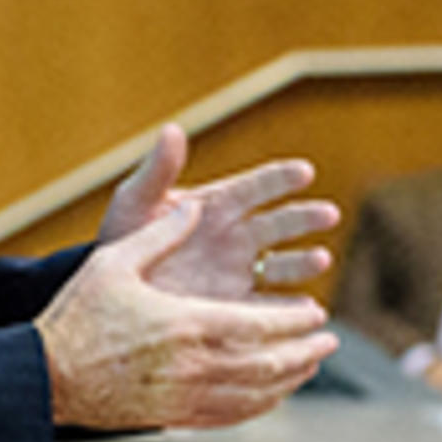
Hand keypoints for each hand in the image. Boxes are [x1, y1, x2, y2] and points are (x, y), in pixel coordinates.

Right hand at [40, 198, 337, 430]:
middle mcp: (193, 365)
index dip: (294, 320)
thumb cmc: (76, 319)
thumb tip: (192, 209)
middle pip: (269, 364)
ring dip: (291, 381)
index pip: (259, 324)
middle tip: (328, 342)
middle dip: (306, 353)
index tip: (315, 313)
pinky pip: (231, 416)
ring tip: (310, 367)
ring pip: (256, 395)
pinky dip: (260, 405)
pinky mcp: (173, 418)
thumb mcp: (113, 262)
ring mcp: (185, 396)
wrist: (45, 377)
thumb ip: (160, 234)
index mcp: (186, 324)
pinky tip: (271, 396)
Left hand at [98, 124, 339, 297]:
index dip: (280, 179)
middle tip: (327, 214)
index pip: (256, 186)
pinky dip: (290, 311)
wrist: (114, 291)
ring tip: (320, 260)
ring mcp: (240, 273)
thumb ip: (157, 171)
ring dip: (304, 262)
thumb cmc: (123, 238)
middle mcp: (237, 237)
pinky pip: (269, 309)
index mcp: (219, 205)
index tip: (304, 172)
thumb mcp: (134, 203)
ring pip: (282, 265)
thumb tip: (173, 129)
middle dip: (304, 218)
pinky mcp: (237, 309)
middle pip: (280, 223)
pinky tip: (308, 312)